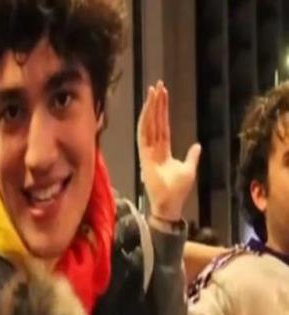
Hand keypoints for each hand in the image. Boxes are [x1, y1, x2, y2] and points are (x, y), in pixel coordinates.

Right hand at [137, 80, 200, 220]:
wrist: (170, 202)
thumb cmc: (178, 190)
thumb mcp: (189, 169)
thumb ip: (191, 156)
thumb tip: (197, 145)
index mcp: (163, 150)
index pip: (162, 126)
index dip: (163, 110)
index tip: (163, 94)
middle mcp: (154, 147)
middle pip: (154, 121)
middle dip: (156, 103)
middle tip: (158, 85)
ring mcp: (148, 150)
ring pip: (148, 124)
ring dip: (150, 107)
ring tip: (154, 91)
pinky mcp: (144, 154)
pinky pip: (144, 134)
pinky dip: (145, 120)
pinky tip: (147, 108)